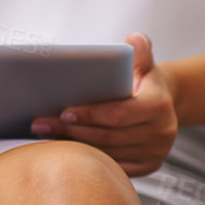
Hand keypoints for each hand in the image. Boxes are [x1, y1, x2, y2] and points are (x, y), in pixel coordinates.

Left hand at [30, 32, 177, 175]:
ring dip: (74, 145)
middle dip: (71, 130)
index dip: (88, 114)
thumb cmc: (144, 81)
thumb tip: (135, 38)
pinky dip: (89, 158)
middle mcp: (162, 133)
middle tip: (40, 124)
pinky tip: (65, 149)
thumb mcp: (144, 64)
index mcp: (158, 107)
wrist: (163, 102)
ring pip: (108, 153)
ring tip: (44, 134)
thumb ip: (140, 52)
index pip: (117, 114)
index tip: (62, 112)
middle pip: (108, 136)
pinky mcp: (148, 166)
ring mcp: (155, 153)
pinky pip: (113, 166)